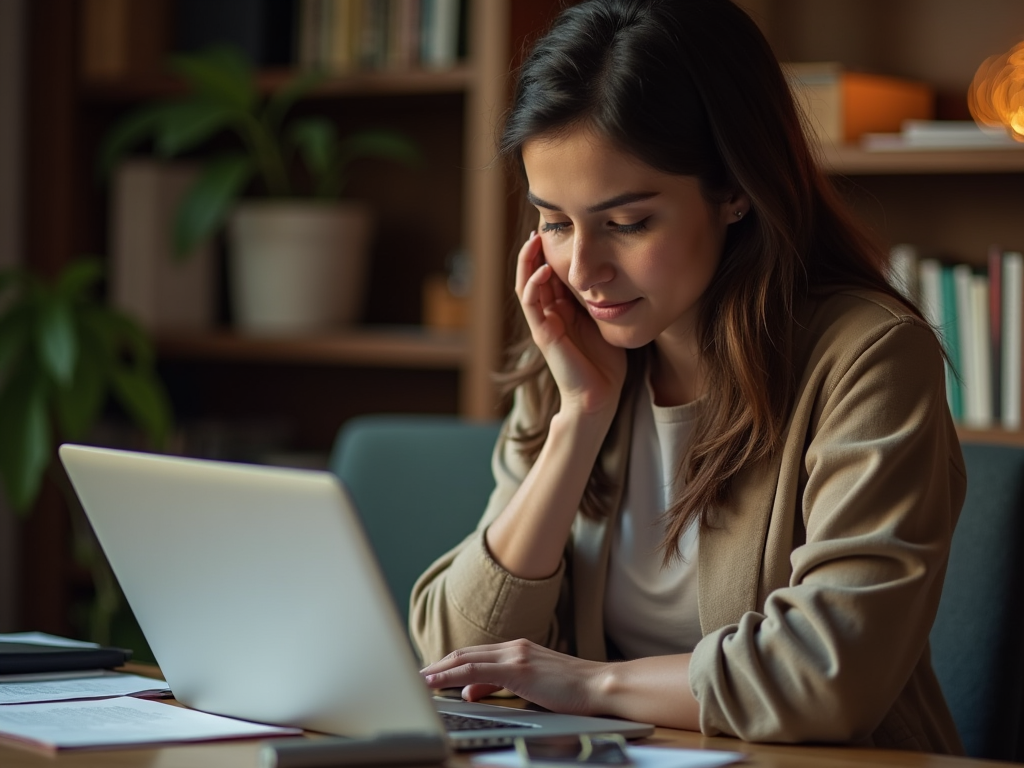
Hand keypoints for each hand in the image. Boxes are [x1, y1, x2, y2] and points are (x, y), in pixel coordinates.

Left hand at [421, 638, 607, 715]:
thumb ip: (500, 684)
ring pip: (465, 659)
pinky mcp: (519, 669)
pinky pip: (476, 670)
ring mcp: (516, 655)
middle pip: (464, 653)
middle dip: (437, 665)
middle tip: (416, 676)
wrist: (600, 686)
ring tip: (418, 680)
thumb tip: (471, 691)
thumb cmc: (572, 690)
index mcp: (517, 649)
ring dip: (438, 670)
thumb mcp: (532, 685)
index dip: (448, 663)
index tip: (429, 672)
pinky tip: (436, 683)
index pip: (474, 654)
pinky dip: (451, 676)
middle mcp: (513, 647)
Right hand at [516, 233, 625, 416]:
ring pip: (526, 286)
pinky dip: (534, 285)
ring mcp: (543, 324)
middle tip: (539, 228)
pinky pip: (531, 305)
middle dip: (534, 252)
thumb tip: (616, 272)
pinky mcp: (543, 335)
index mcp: (561, 310)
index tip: (557, 230)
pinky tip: (544, 269)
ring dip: (528, 262)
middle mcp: (548, 315)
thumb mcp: (604, 320)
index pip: (549, 275)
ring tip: (534, 241)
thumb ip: (602, 299)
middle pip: (533, 275)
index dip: (550, 253)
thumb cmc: (605, 363)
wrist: (599, 396)